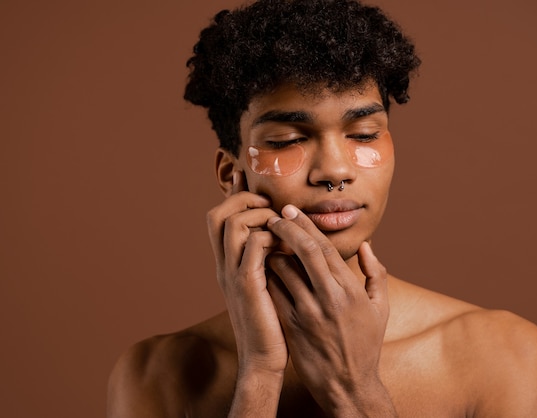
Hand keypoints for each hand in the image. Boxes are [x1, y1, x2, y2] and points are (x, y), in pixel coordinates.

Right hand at [206, 171, 286, 375]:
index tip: (245, 178)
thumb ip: (266, 262)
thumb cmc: (271, 324)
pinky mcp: (247, 285)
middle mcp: (224, 266)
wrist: (264, 359)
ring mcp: (233, 275)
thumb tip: (280, 239)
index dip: (231, 195)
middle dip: (242, 201)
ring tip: (280, 225)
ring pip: (232, 224)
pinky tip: (287, 245)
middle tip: (267, 204)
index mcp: (228, 265)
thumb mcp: (265, 287)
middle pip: (217, 215)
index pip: (220, 221)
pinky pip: (253, 245)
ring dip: (259, 216)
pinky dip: (270, 237)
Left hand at [265, 204, 394, 414]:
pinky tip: (263, 267)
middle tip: (275, 215)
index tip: (292, 211)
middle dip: (287, 228)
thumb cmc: (366, 344)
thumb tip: (367, 246)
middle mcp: (329, 298)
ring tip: (266, 240)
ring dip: (274, 251)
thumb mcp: (381, 308)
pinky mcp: (292, 327)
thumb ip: (376, 273)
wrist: (348, 385)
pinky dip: (267, 276)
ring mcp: (308, 313)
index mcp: (350, 290)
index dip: (306, 225)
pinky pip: (274, 293)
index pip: (325, 248)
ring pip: (284, 270)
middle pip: (305, 252)